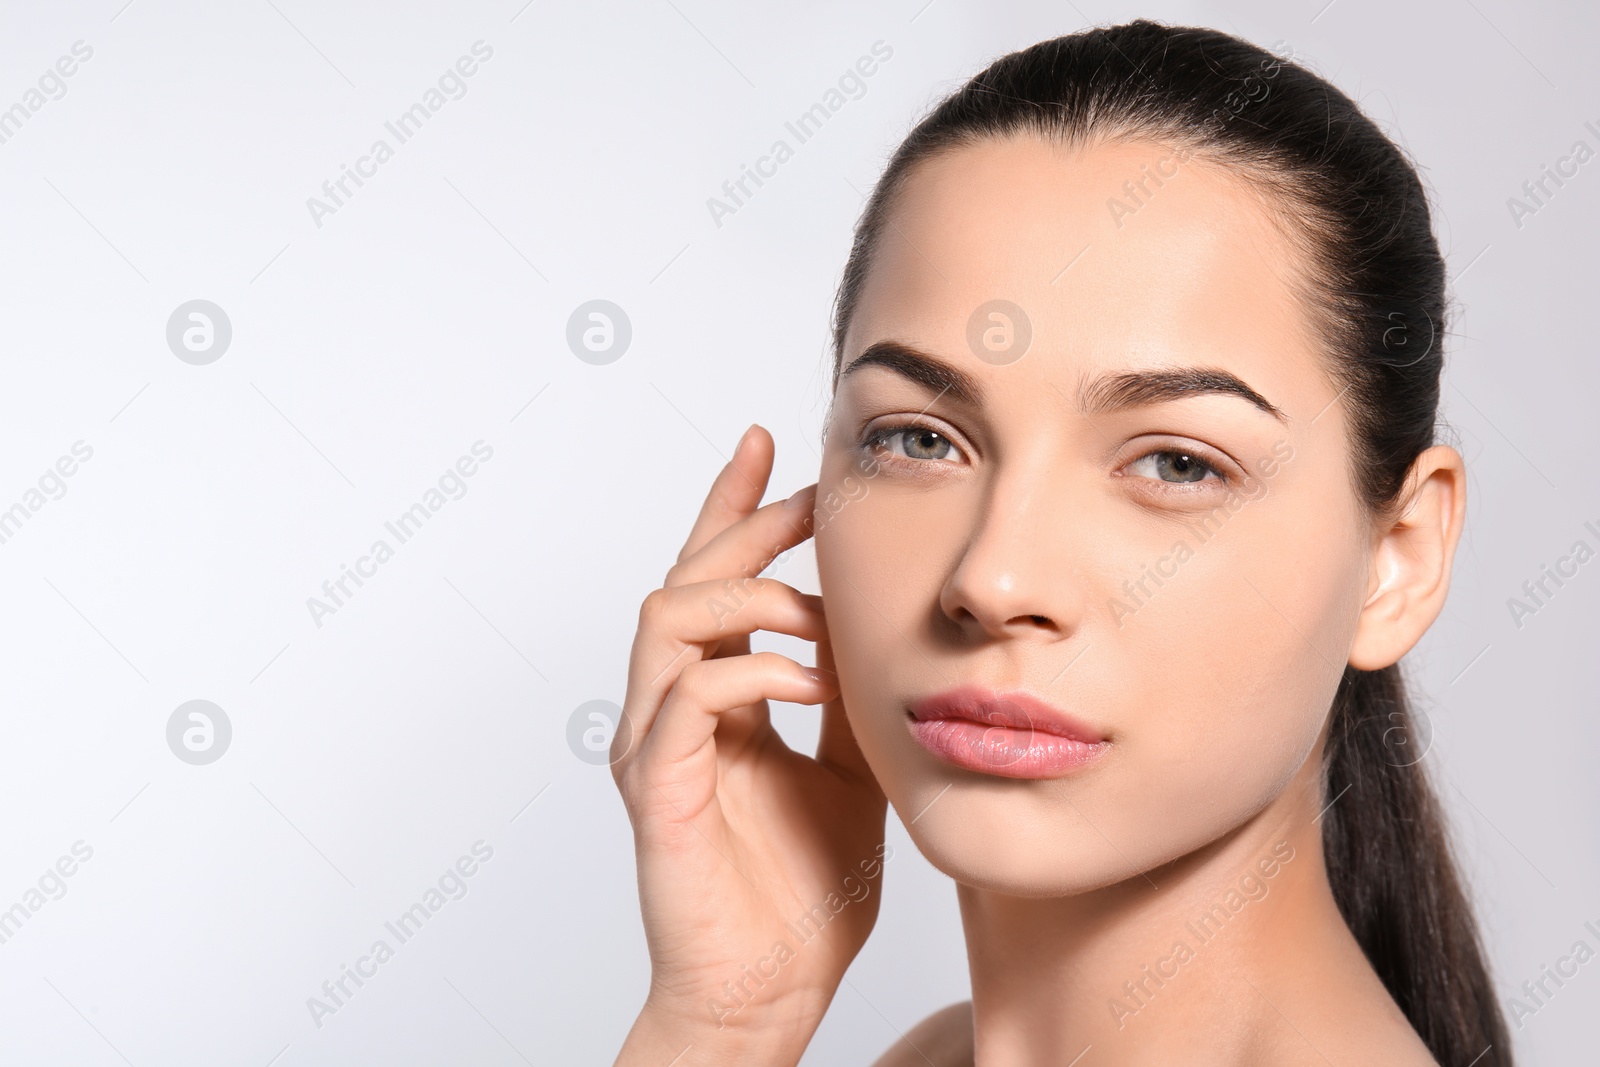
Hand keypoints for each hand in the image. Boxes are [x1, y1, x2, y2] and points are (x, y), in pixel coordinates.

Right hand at [611, 424, 887, 1066]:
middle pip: (685, 576)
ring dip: (748, 594)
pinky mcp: (660, 791)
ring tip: (816, 610)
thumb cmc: (803, 889)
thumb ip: (846, 695)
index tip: (774, 446)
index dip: (737, 507)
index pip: (713, 579)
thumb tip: (876, 622)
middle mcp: (672, 711)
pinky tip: (809, 679)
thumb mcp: (849, 765)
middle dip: (745, 521)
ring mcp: (657, 747)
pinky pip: (689, 697)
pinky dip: (751, 668)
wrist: (770, 990)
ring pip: (668, 618)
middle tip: (809, 494)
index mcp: (716, 699)